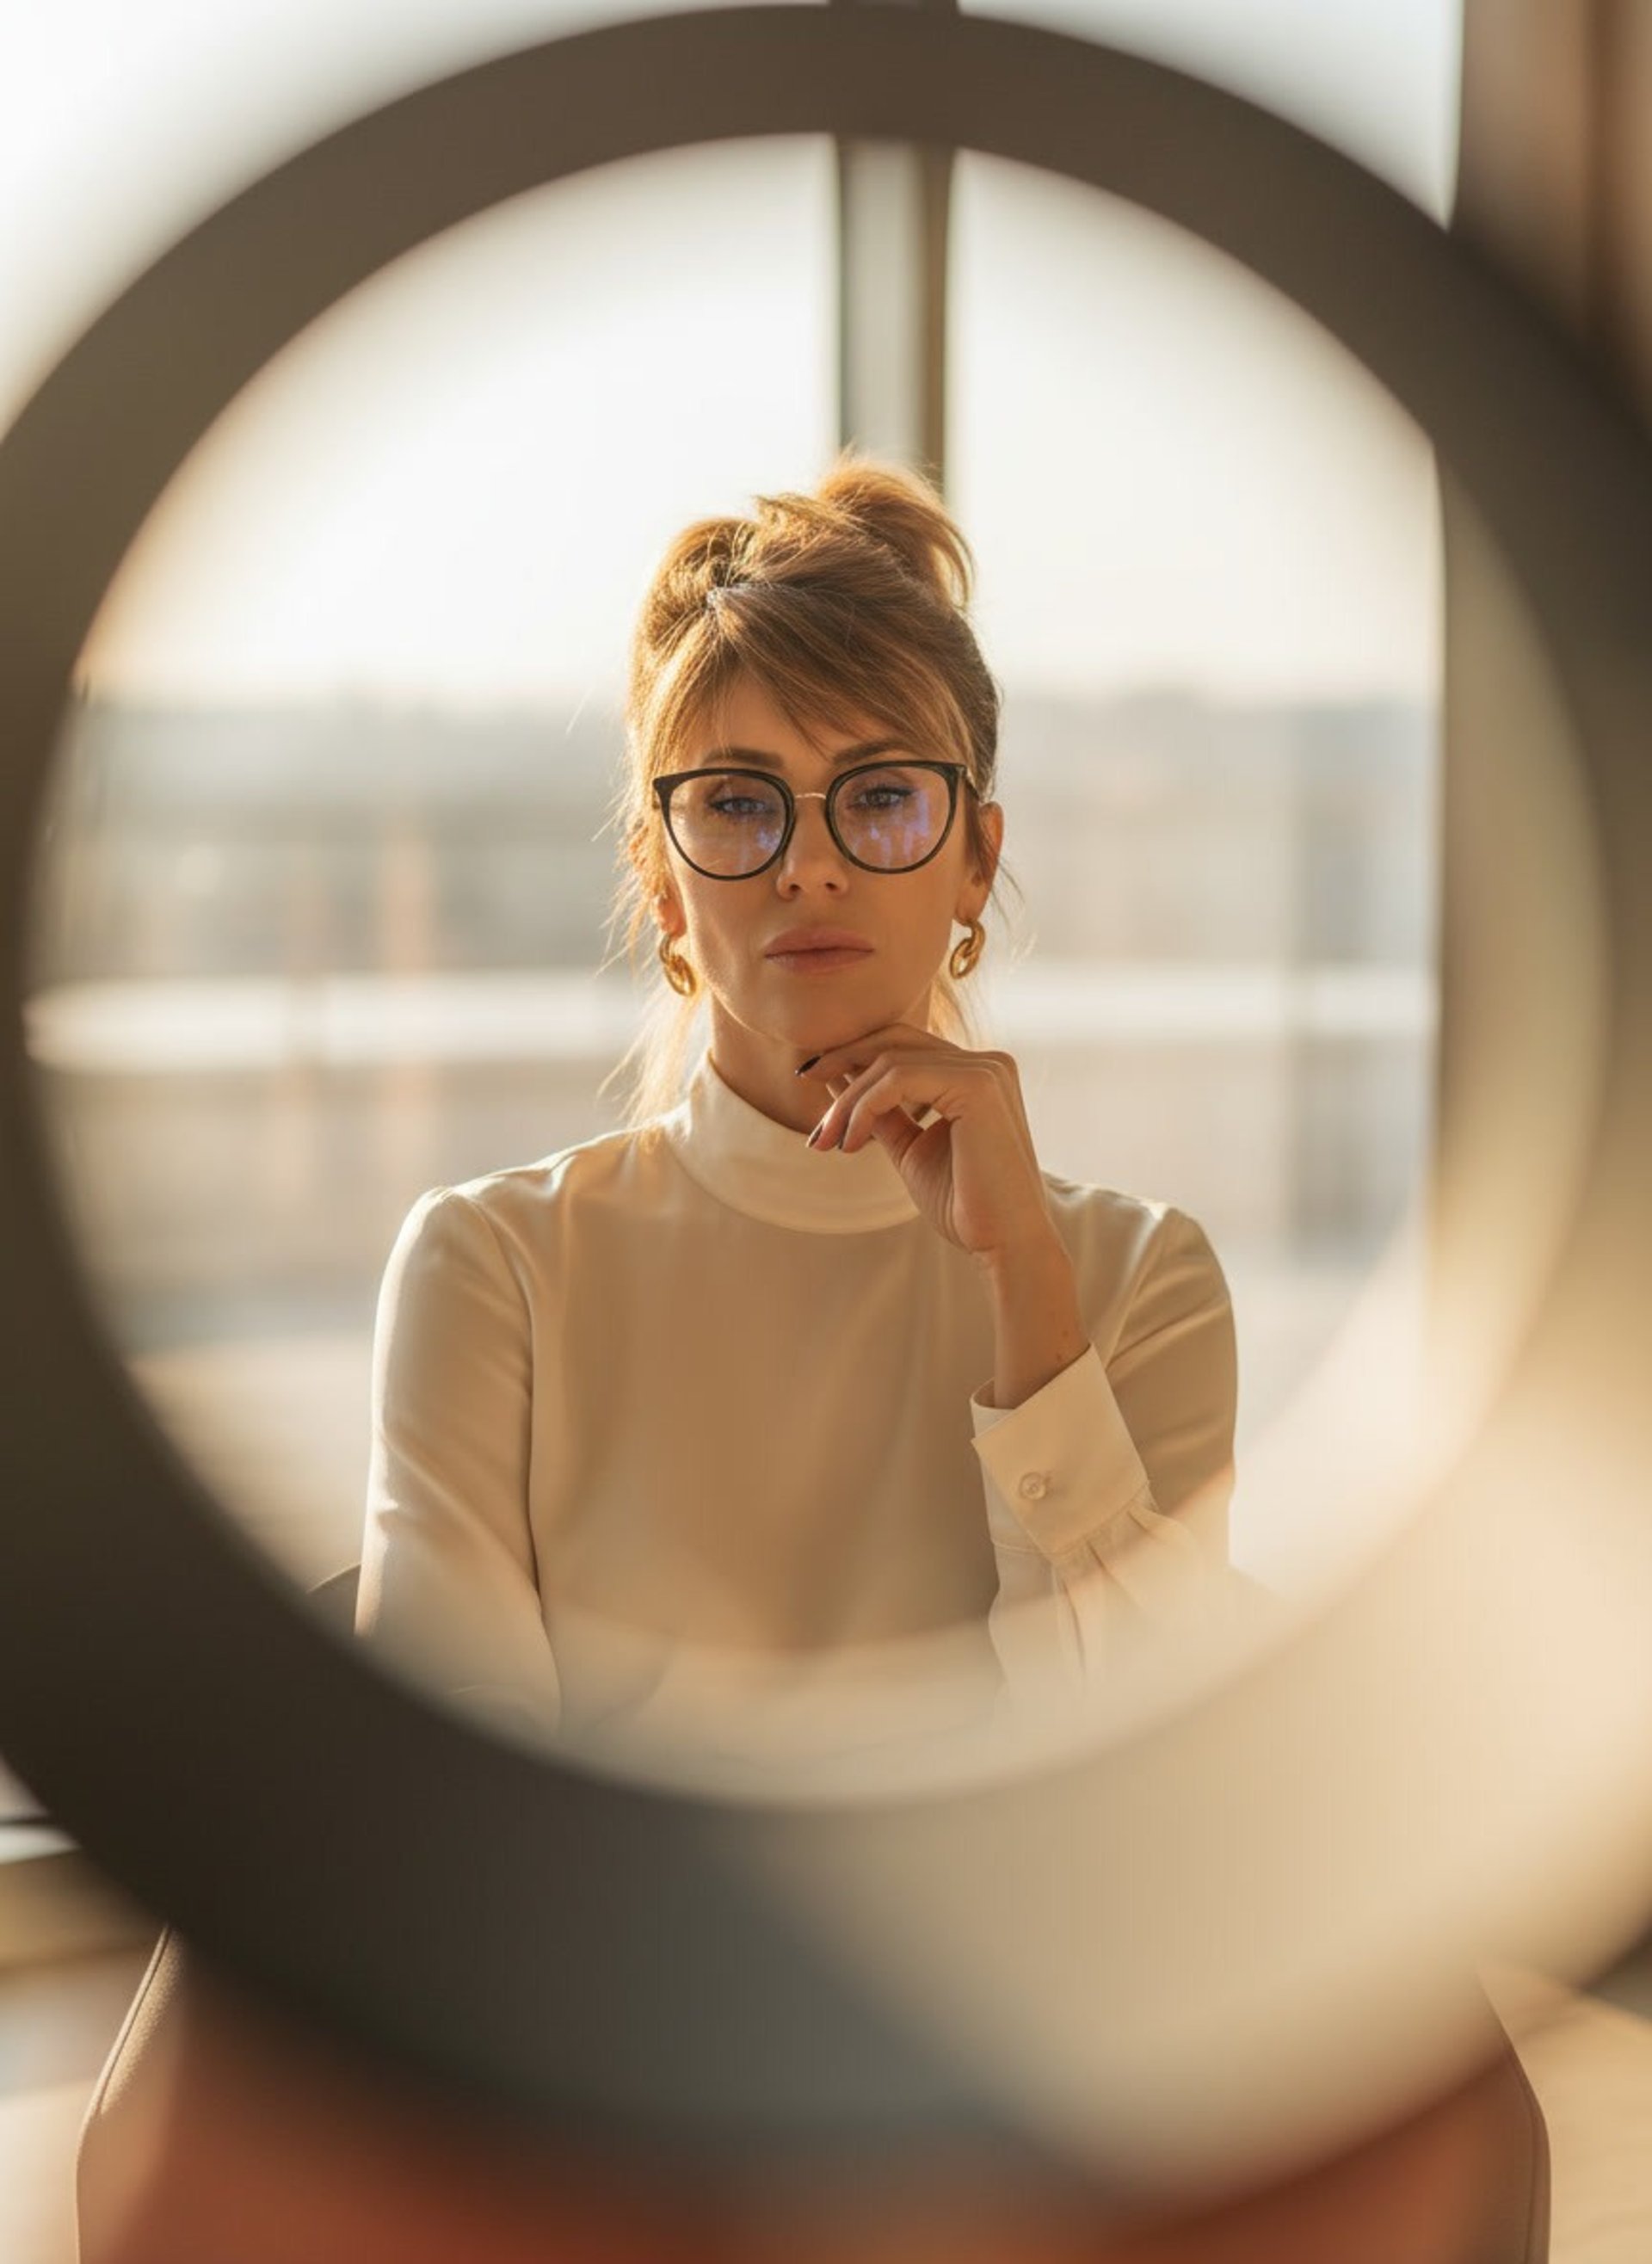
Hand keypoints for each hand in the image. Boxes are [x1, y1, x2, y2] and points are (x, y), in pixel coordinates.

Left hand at [798, 1022, 1060, 1270]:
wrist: (1005, 1244)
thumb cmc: (965, 1205)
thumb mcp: (910, 1149)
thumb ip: (881, 1112)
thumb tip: (837, 1078)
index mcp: (977, 1074)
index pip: (905, 1044)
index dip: (855, 1055)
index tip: (814, 1081)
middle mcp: (987, 1062)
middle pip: (895, 1038)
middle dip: (843, 1059)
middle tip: (804, 1083)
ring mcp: (986, 1069)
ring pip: (890, 1061)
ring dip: (848, 1100)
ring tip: (827, 1140)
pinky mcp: (978, 1085)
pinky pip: (899, 1078)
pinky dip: (864, 1107)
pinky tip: (851, 1142)